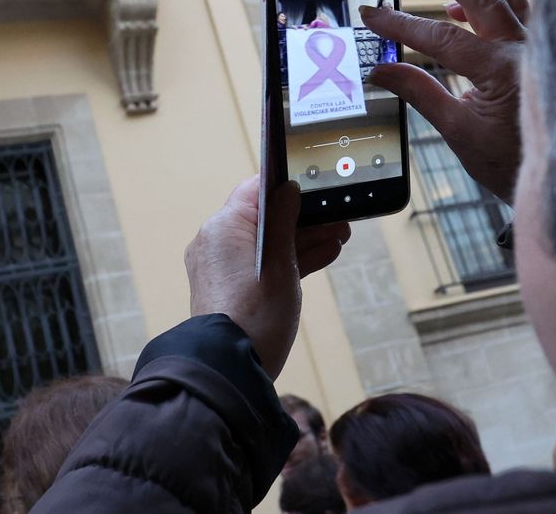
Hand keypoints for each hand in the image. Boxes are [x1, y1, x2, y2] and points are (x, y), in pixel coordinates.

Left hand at [186, 176, 349, 378]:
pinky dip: (287, 260)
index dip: (287, 186)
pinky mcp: (228, 288)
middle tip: (339, 218)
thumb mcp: (281, 263)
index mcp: (223, 227)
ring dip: (301, 239)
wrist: (232, 370)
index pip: (255, 189)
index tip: (317, 188)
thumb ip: (285, 221)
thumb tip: (288, 191)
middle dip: (303, 217)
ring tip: (339, 236)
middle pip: (264, 216)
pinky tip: (322, 256)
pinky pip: (260, 263)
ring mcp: (221, 267)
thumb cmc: (256, 316)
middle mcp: (216, 242)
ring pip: (266, 241)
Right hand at [360, 0, 529, 201]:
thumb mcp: (460, 134)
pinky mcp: (546, 51)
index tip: (372, 15)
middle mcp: (527, 49)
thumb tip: (383, 69)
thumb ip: (421, 94)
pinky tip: (469, 7)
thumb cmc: (514, 163)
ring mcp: (541, 47)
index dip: (402, 24)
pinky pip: (523, 9)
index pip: (442, 35)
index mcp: (503, 70)